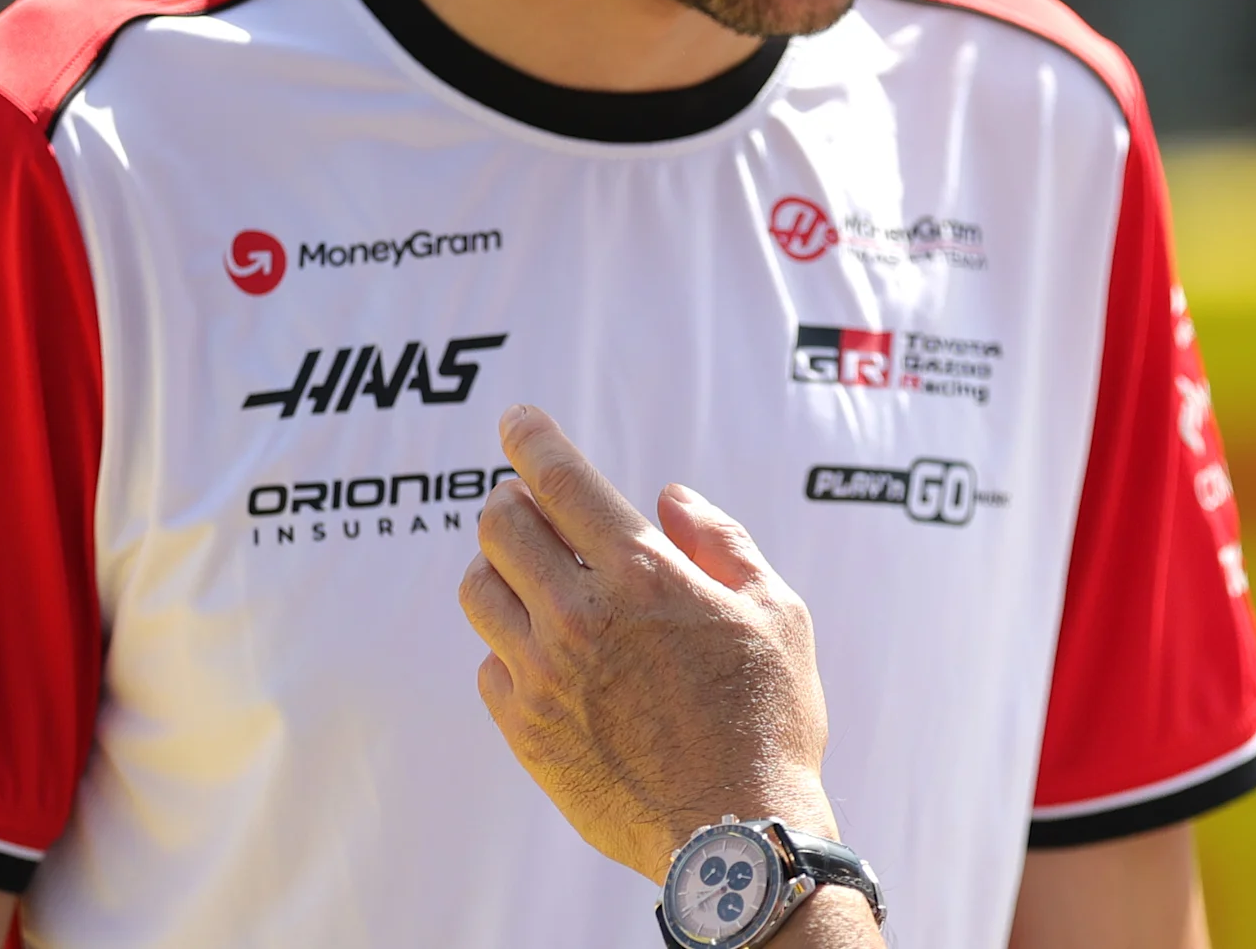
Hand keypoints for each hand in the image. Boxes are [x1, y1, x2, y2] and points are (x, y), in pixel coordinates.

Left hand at [461, 404, 836, 879]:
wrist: (733, 833)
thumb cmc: (769, 718)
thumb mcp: (776, 612)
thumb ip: (720, 542)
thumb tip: (668, 498)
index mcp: (643, 575)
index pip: (560, 481)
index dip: (531, 439)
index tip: (517, 421)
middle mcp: (579, 616)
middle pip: (499, 524)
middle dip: (512, 499)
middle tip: (533, 505)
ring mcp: (542, 676)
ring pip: (478, 589)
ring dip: (499, 566)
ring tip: (532, 575)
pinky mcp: (524, 730)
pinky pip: (488, 662)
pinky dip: (509, 643)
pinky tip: (547, 654)